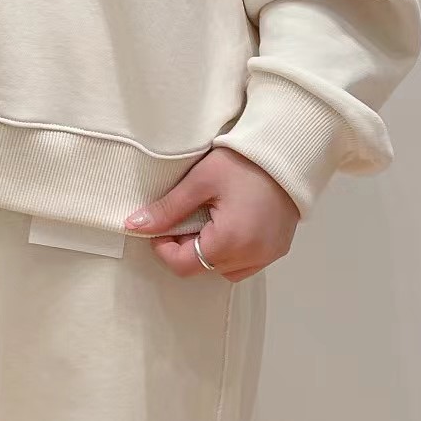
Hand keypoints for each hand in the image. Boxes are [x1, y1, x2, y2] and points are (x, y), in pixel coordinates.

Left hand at [124, 148, 299, 280]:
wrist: (286, 151)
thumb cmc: (242, 162)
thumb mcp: (199, 182)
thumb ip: (167, 209)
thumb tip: (134, 225)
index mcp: (230, 241)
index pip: (183, 265)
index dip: (164, 247)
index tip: (161, 224)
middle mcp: (252, 256)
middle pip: (204, 267)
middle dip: (187, 246)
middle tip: (186, 215)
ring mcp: (268, 255)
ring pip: (224, 269)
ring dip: (210, 251)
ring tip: (209, 218)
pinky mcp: (279, 248)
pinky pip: (247, 263)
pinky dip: (232, 250)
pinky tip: (229, 223)